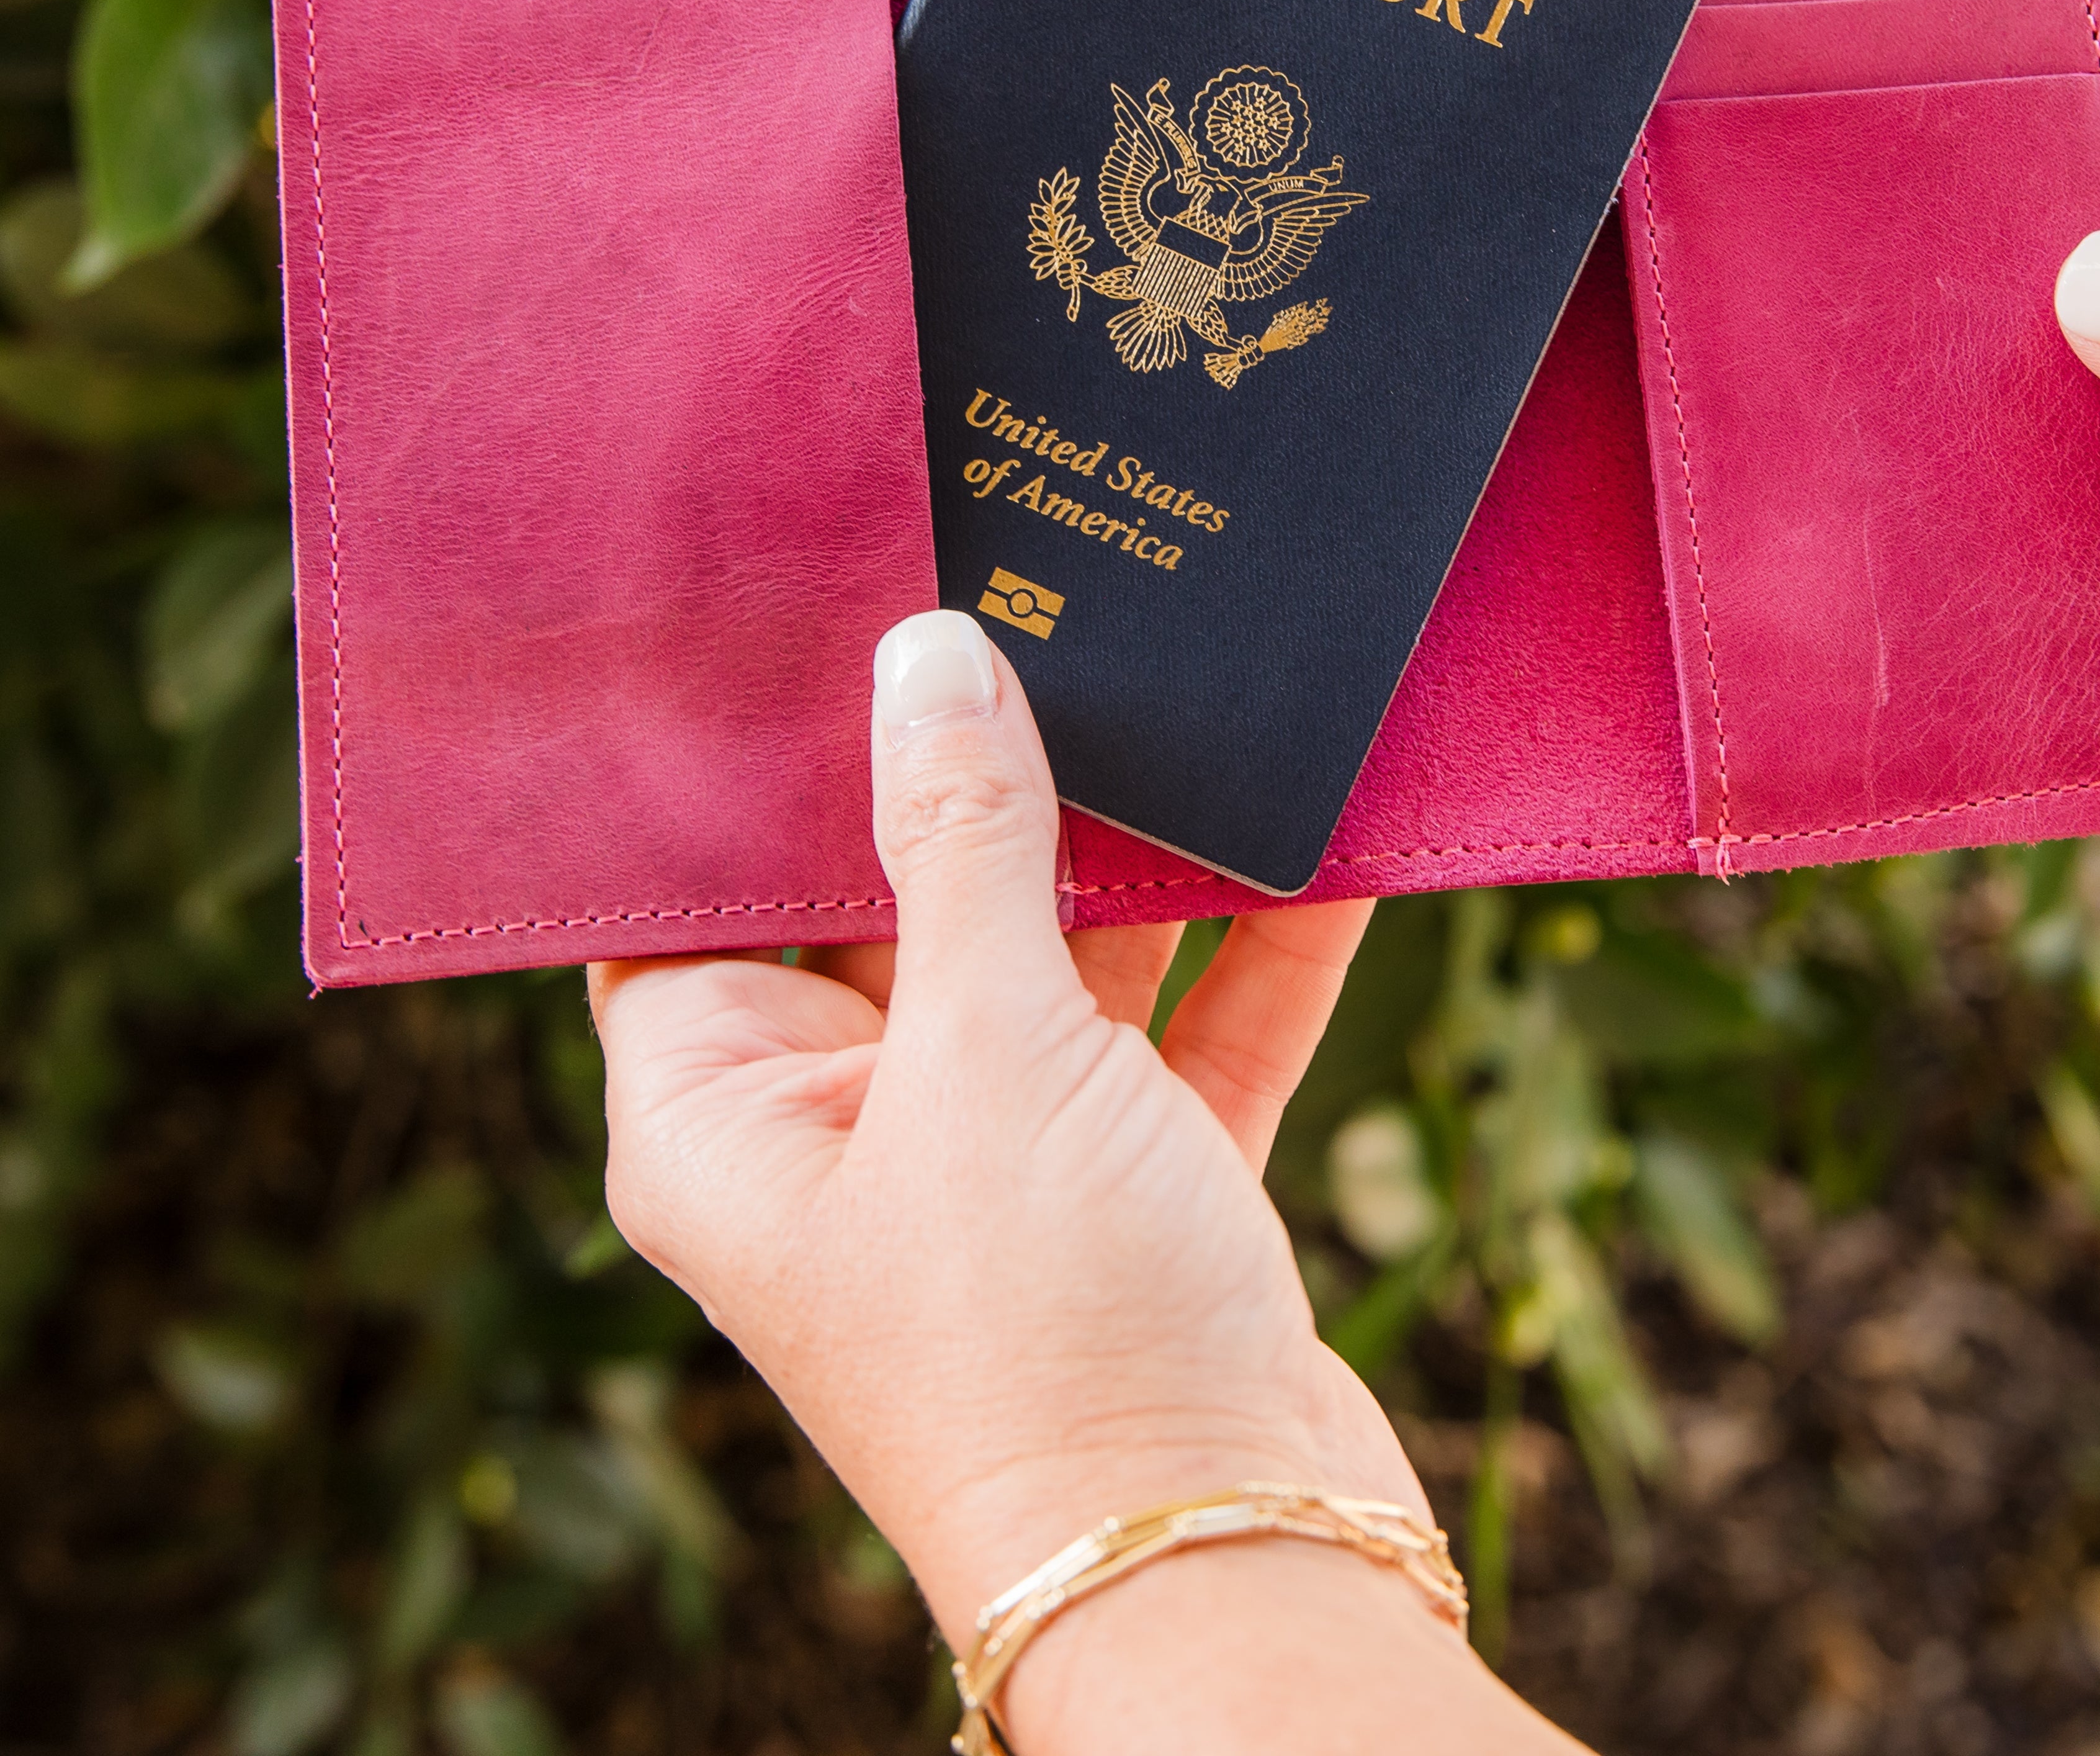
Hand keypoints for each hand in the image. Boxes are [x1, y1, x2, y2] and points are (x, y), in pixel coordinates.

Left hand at [589, 611, 1566, 1755]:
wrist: (1230, 1563)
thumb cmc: (1045, 1335)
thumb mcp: (990, 1050)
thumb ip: (963, 843)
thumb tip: (930, 659)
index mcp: (729, 1114)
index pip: (698, 901)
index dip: (749, 778)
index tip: (816, 628)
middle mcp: (849, 1129)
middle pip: (895, 906)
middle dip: (975, 782)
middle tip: (1031, 611)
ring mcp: (997, 1157)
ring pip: (1054, 958)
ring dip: (1133, 859)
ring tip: (1185, 700)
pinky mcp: (1134, 1184)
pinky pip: (1186, 1028)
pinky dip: (1251, 947)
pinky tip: (1326, 844)